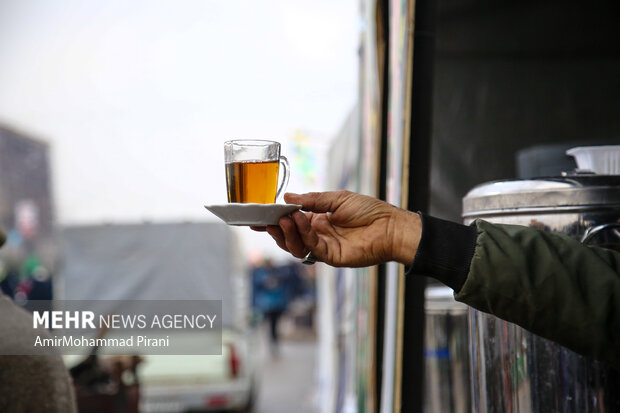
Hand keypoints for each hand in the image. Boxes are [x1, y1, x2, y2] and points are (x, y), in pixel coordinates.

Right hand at [252, 191, 421, 266]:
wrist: (391, 226)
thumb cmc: (370, 211)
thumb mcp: (337, 198)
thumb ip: (312, 200)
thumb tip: (288, 197)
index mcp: (319, 221)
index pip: (292, 221)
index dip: (275, 219)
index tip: (259, 215)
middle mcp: (318, 235)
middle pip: (289, 236)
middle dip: (275, 229)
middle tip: (265, 219)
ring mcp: (324, 247)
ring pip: (296, 246)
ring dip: (287, 232)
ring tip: (284, 218)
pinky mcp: (332, 257)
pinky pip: (311, 248)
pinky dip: (304, 234)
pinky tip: (302, 221)